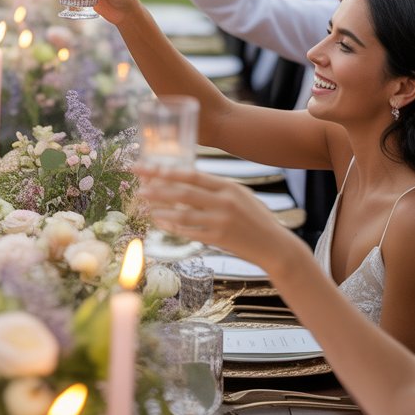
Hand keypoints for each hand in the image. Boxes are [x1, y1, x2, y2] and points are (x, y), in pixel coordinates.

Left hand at [137, 166, 290, 261]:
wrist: (276, 246)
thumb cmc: (257, 219)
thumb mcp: (241, 196)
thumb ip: (218, 189)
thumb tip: (190, 181)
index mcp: (228, 187)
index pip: (192, 175)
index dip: (168, 171)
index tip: (149, 168)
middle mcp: (224, 202)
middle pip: (184, 193)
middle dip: (158, 188)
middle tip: (139, 185)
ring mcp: (221, 222)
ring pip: (183, 214)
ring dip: (162, 209)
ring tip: (145, 205)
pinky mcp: (218, 239)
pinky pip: (190, 232)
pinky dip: (173, 227)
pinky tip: (161, 223)